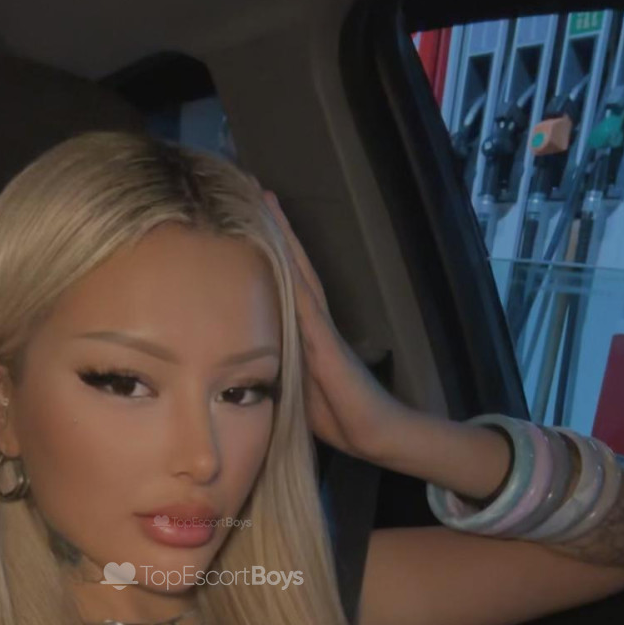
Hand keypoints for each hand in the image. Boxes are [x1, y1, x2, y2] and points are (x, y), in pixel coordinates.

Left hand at [256, 185, 402, 459]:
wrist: (374, 433)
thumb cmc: (339, 416)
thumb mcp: (297, 390)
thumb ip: (279, 371)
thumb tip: (249, 366)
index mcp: (307, 333)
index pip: (286, 284)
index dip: (271, 253)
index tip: (251, 221)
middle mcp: (315, 323)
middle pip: (294, 266)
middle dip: (277, 230)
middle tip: (258, 191)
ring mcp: (322, 330)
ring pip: (300, 275)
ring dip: (285, 240)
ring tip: (268, 203)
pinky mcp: (327, 346)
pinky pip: (307, 307)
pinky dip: (294, 279)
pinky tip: (282, 253)